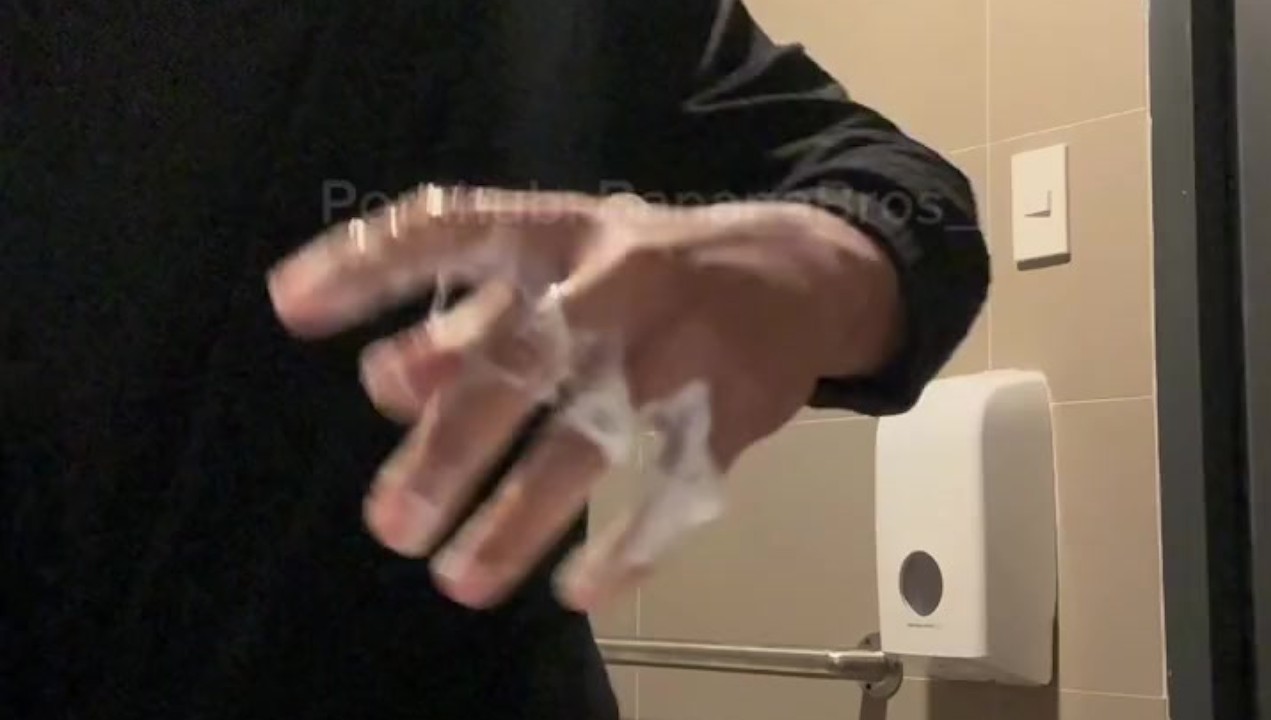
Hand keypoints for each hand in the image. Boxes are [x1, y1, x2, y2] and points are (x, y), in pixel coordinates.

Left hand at [267, 185, 901, 610]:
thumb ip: (474, 316)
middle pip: (523, 359)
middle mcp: (616, 278)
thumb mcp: (564, 262)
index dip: (373, 264)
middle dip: (453, 445)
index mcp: (560, 230)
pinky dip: (630, 547)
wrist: (799, 273)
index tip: (292, 308)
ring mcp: (681, 345)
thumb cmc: (648, 269)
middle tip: (392, 525)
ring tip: (458, 581)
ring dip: (522, 515)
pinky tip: (578, 590)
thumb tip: (387, 387)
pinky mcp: (734, 406)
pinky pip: (674, 487)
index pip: (453, 227)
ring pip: (594, 436)